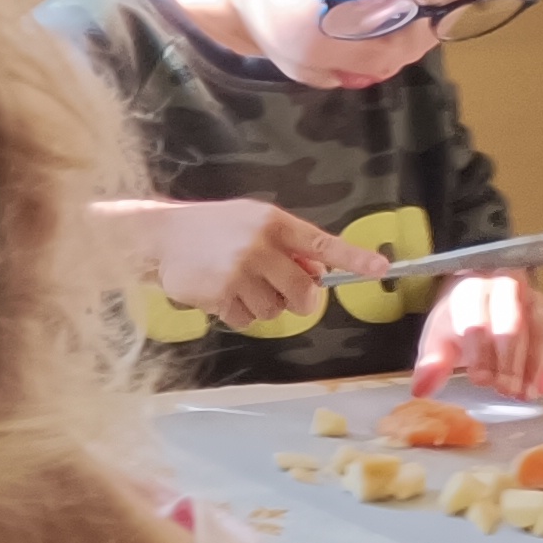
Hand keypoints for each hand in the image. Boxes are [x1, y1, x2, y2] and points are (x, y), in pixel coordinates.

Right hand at [145, 199, 385, 325]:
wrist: (163, 236)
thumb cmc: (214, 228)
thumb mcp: (254, 221)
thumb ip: (287, 244)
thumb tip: (317, 272)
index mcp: (275, 223)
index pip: (323, 244)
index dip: (354, 258)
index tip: (380, 269)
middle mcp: (260, 246)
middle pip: (303, 290)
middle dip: (300, 299)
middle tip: (283, 292)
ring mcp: (240, 271)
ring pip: (275, 310)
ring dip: (263, 305)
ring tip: (238, 284)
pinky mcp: (221, 294)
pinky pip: (248, 320)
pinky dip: (238, 314)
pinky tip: (221, 295)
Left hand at [412, 272, 542, 399]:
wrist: (479, 303)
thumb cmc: (457, 324)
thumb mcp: (438, 340)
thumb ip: (432, 363)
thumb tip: (421, 390)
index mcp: (471, 290)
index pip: (478, 319)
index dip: (480, 352)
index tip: (480, 380)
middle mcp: (506, 288)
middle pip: (513, 322)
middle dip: (511, 361)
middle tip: (506, 391)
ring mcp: (534, 298)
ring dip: (538, 364)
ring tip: (528, 393)